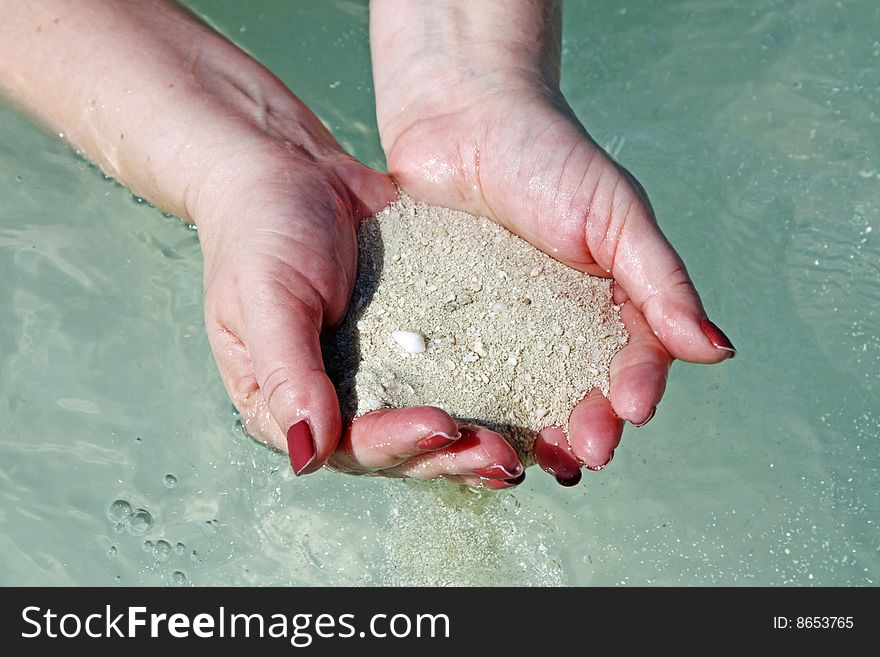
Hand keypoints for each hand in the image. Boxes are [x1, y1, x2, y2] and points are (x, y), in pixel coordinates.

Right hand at [194, 123, 524, 486]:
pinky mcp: (415, 341)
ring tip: (523, 443)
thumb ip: (286, 373)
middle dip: (451, 456)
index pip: (347, 445)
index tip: (443, 426)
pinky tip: (528, 397)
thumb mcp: (265, 296)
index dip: (397, 444)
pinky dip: (487, 389)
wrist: (293, 169)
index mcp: (288, 402)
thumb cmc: (260, 229)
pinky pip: (451, 371)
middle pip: (399, 448)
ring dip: (475, 437)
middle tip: (503, 457)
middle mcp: (338, 399)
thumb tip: (309, 456)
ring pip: (431, 421)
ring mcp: (380, 373)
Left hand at [372, 2, 735, 484]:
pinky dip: (464, 407)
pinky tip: (460, 428)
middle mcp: (554, 330)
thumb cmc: (547, 155)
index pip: (631, 362)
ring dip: (526, 436)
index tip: (630, 411)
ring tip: (525, 461)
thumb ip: (661, 280)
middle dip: (581, 429)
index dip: (635, 390)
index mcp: (605, 306)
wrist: (460, 116)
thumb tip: (716, 350)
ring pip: (516, 399)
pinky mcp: (445, 329)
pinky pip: (456, 376)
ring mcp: (497, 333)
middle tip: (577, 455)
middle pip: (573, 394)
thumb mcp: (615, 214)